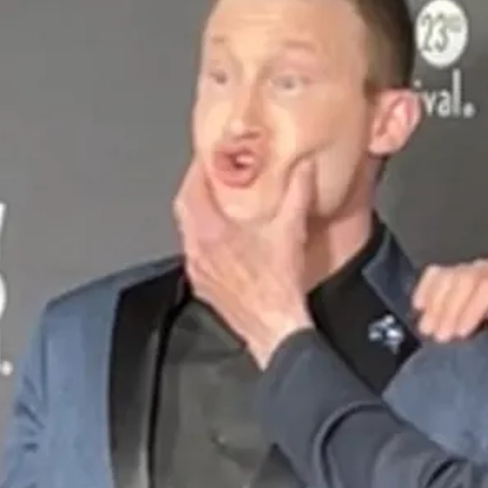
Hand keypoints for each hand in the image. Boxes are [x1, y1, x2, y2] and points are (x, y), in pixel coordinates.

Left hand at [173, 155, 315, 365]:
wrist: (276, 331)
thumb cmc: (278, 287)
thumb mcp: (290, 233)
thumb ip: (296, 194)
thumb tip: (303, 168)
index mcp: (210, 233)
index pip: (191, 190)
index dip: (197, 169)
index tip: (206, 155)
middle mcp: (198, 252)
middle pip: (185, 210)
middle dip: (195, 190)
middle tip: (208, 176)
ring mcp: (199, 273)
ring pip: (188, 233)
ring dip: (199, 216)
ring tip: (215, 204)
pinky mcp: (206, 289)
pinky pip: (196, 256)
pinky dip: (203, 240)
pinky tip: (221, 241)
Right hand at [413, 256, 487, 349]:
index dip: (473, 308)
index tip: (461, 333)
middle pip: (466, 279)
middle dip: (450, 309)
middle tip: (440, 337)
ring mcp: (474, 269)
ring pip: (449, 276)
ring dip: (434, 303)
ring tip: (427, 329)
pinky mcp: (457, 274)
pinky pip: (437, 274)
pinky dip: (425, 289)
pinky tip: (419, 307)